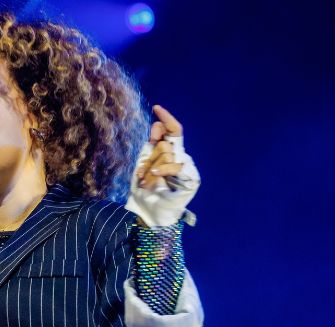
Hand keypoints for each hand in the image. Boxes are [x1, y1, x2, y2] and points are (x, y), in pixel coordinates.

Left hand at [126, 105, 201, 226]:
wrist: (150, 211)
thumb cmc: (146, 189)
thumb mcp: (143, 163)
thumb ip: (151, 145)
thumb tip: (158, 124)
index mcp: (169, 151)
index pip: (172, 130)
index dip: (166, 118)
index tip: (156, 108)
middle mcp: (180, 156)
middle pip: (164, 144)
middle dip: (149, 158)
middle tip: (143, 174)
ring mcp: (186, 166)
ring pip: (167, 153)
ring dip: (152, 168)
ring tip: (147, 181)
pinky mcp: (191, 177)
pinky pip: (175, 165)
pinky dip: (163, 169)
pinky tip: (156, 175)